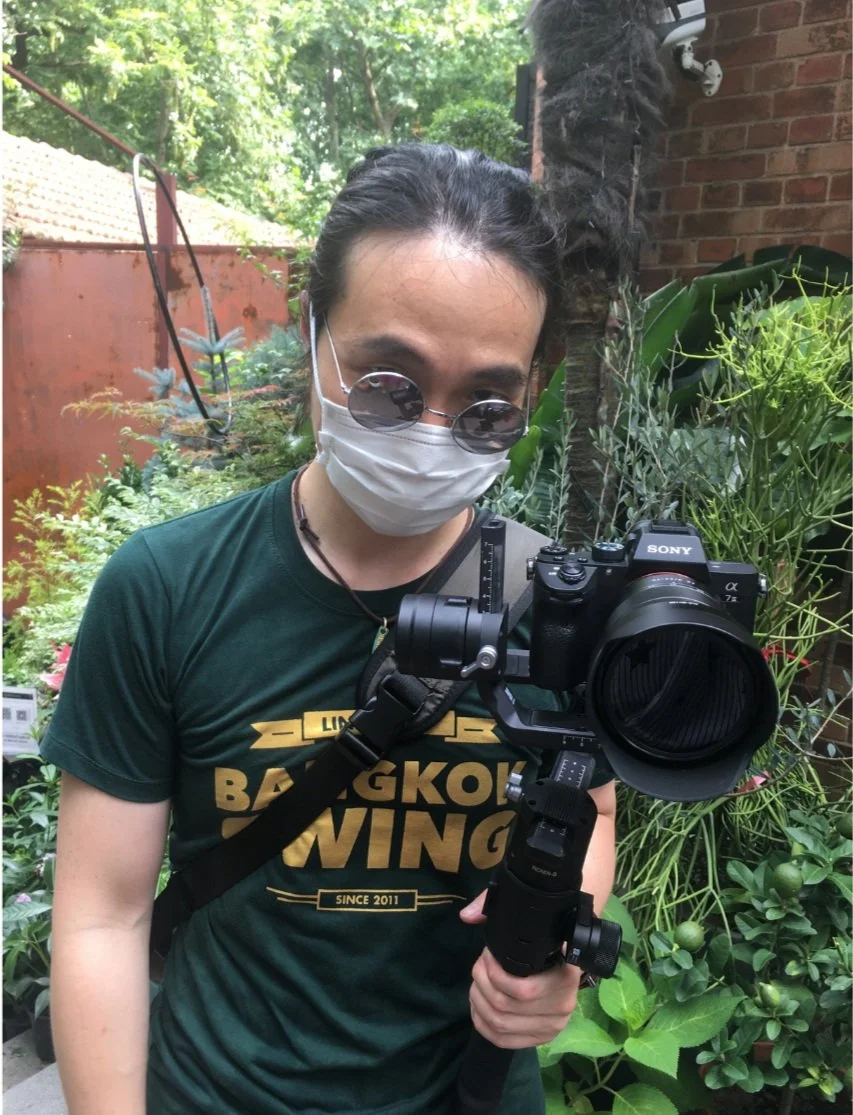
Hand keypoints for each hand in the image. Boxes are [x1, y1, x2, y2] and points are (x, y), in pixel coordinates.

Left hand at [459, 890, 579, 1048]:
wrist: (569, 959)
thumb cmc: (549, 937)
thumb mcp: (530, 918)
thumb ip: (495, 907)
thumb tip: (467, 915)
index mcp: (566, 976)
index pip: (523, 989)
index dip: (494, 973)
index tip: (487, 956)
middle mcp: (563, 1006)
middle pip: (504, 1006)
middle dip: (482, 984)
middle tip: (479, 967)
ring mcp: (552, 1026)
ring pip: (500, 1024)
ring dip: (479, 1001)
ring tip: (477, 983)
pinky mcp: (541, 1039)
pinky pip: (503, 1040)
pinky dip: (482, 1023)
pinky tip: (478, 1005)